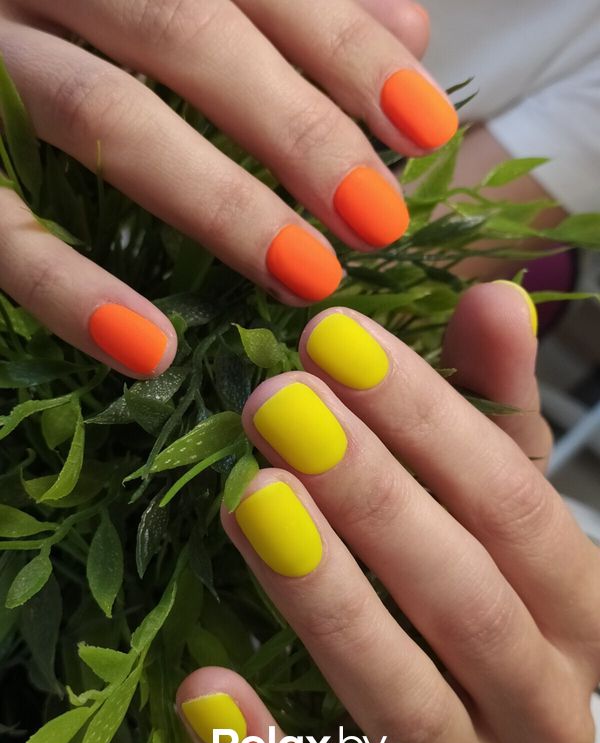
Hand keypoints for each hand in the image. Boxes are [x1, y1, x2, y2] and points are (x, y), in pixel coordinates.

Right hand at [0, 0, 445, 376]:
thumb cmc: (87, 17)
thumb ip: (297, 6)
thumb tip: (408, 27)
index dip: (349, 49)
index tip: (428, 129)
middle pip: (185, 31)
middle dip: (297, 129)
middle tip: (379, 220)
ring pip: (100, 113)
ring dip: (217, 201)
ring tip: (308, 275)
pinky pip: (2, 233)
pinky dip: (70, 290)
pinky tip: (153, 350)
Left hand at [177, 283, 599, 742]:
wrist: (472, 696)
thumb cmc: (480, 565)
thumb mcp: (496, 479)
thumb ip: (494, 398)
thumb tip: (496, 296)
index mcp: (582, 610)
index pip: (517, 507)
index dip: (429, 418)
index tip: (334, 339)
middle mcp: (542, 706)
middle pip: (464, 600)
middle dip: (371, 495)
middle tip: (279, 404)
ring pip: (402, 699)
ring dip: (325, 598)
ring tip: (251, 499)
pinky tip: (203, 684)